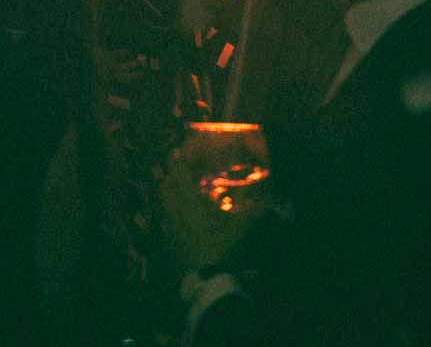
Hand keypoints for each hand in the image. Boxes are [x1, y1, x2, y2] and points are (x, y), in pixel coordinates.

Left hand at [159, 136, 259, 273]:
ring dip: (168, 196)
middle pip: (165, 187)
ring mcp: (171, 228)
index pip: (179, 173)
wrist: (208, 279)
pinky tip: (178, 221)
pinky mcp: (171, 243)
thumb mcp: (241, 228)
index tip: (176, 151)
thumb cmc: (222, 246)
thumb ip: (252, 213)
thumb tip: (266, 205)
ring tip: (177, 194)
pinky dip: (170, 217)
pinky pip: (166, 224)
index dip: (177, 161)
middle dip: (168, 176)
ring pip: (163, 205)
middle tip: (175, 172)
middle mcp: (177, 211)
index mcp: (191, 201)